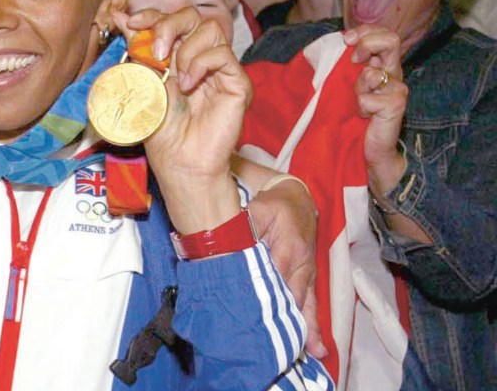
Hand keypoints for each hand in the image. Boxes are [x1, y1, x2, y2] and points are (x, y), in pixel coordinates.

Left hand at [113, 7, 251, 232]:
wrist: (177, 160)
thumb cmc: (160, 128)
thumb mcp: (142, 80)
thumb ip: (136, 47)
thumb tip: (119, 14)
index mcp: (176, 54)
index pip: (170, 19)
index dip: (152, 15)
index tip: (132, 22)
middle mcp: (200, 57)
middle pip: (192, 15)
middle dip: (168, 25)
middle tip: (155, 52)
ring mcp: (220, 68)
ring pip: (211, 29)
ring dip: (185, 49)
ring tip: (175, 77)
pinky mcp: (237, 82)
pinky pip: (223, 54)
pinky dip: (201, 64)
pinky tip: (189, 85)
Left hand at [248, 180, 326, 357]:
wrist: (297, 198)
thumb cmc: (275, 204)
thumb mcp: (259, 209)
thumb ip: (247, 226)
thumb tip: (235, 243)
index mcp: (290, 247)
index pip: (277, 277)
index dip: (269, 297)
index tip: (259, 317)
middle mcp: (302, 264)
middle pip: (294, 296)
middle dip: (290, 321)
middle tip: (286, 346)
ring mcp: (307, 272)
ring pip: (306, 303)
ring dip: (308, 328)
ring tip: (312, 352)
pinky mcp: (308, 277)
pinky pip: (311, 302)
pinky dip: (312, 323)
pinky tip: (316, 345)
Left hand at [343, 25, 407, 197]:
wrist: (367, 152)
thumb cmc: (352, 120)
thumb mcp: (343, 87)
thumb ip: (341, 66)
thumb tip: (332, 45)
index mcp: (381, 65)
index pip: (382, 33)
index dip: (365, 30)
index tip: (346, 40)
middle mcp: (392, 73)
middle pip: (391, 40)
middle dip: (366, 43)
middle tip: (352, 60)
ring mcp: (397, 89)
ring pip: (373, 71)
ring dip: (357, 86)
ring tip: (357, 104)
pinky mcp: (396, 105)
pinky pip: (368, 98)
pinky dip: (361, 107)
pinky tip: (364, 117)